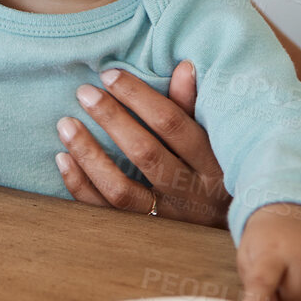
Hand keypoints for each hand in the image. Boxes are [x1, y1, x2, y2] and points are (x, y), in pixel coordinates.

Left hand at [54, 61, 230, 226]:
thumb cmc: (219, 169)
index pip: (172, 124)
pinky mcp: (141, 234)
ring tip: (66, 124)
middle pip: (145, 154)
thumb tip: (183, 66)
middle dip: (111, 119)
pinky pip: (105, 212)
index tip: (110, 74)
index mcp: (212, 162)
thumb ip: (194, 106)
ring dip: (89, 154)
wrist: (237, 226)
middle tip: (84, 93)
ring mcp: (165, 219)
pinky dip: (81, 186)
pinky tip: (63, 159)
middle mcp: (190, 193)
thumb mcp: (216, 140)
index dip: (139, 97)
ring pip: (121, 189)